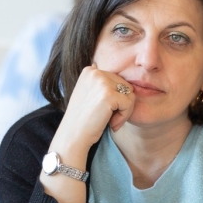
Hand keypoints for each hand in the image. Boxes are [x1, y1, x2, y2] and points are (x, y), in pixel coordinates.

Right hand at [39, 66, 133, 202]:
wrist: (72, 136)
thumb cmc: (82, 120)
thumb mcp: (86, 94)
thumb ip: (97, 83)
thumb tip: (99, 65)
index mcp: (90, 70)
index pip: (117, 80)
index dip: (115, 98)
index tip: (103, 111)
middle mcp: (95, 72)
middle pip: (126, 86)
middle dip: (121, 104)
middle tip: (108, 119)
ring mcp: (102, 82)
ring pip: (130, 94)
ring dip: (124, 111)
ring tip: (110, 121)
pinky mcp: (109, 95)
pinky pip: (130, 103)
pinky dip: (124, 116)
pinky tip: (112, 124)